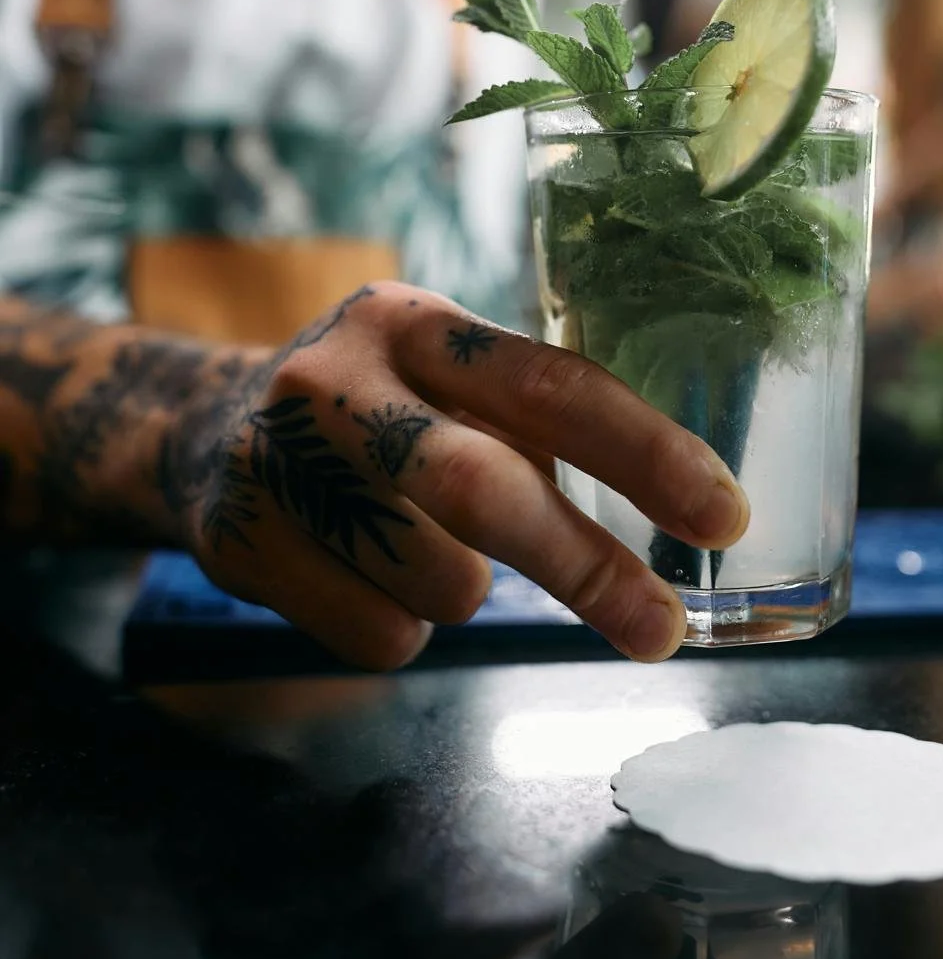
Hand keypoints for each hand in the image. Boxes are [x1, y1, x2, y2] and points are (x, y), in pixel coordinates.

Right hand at [177, 282, 748, 669]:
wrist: (203, 429)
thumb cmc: (375, 410)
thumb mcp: (442, 377)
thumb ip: (531, 421)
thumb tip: (675, 508)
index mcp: (414, 324)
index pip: (549, 382)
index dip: (645, 452)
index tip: (722, 516)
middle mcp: (338, 377)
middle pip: (484, 489)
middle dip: (586, 567)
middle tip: (659, 629)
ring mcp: (277, 459)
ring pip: (436, 581)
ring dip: (462, 592)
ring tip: (423, 548)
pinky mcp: (240, 539)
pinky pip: (377, 634)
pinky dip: (398, 624)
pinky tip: (360, 572)